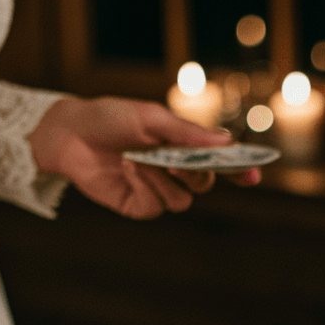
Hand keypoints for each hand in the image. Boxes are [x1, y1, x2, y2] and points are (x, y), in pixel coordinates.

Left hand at [29, 95, 260, 219]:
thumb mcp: (152, 117)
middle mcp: (175, 170)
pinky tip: (128, 171)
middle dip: (195, 174)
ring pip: (183, 201)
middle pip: (205, 184)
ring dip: (163, 181)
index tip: (253, 175)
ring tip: (139, 161)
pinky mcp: (138, 205)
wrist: (71, 134)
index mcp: (184, 147)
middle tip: (175, 161)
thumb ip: (188, 132)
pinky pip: (156, 207)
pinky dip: (144, 188)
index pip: (221, 163)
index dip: (241, 171)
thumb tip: (226, 141)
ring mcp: (157, 190)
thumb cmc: (111, 118)